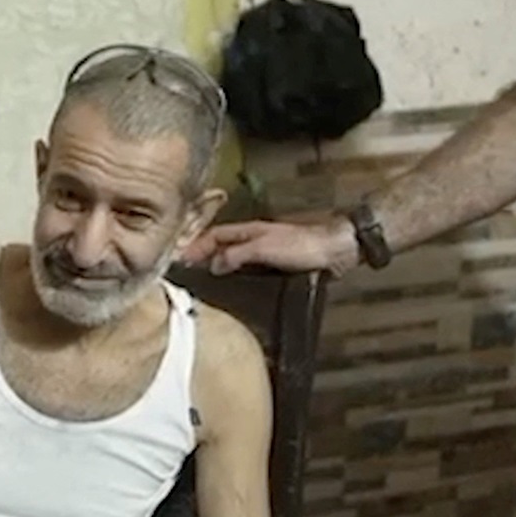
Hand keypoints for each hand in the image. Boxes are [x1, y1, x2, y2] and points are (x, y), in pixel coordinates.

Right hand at [182, 212, 360, 276]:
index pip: (214, 235)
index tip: (180, 259)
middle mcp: (254, 239)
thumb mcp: (264, 248)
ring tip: (204, 280)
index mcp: (249, 230)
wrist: (335, 250)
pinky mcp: (277, 264)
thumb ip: (236, 255)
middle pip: (221, 245)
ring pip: (233, 256)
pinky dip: (235, 274)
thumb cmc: (302, 246)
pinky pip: (247, 268)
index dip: (195, 245)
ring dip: (218, 265)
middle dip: (202, 255)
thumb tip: (213, 264)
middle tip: (186, 271)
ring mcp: (265, 251)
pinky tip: (233, 285)